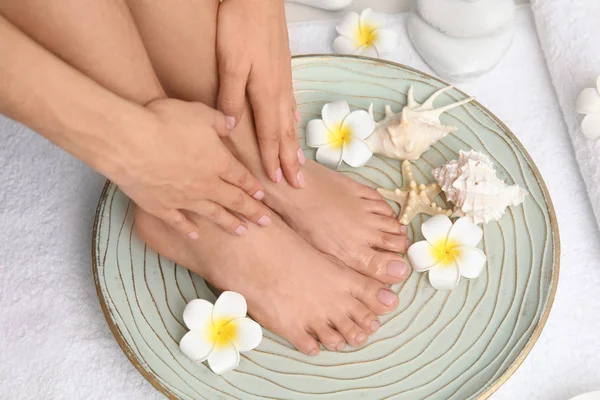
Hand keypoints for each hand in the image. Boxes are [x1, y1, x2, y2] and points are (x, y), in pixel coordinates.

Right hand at [117, 98, 271, 237]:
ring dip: (229, 223)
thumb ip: (219, 121)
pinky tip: (196, 234)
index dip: (253, 187)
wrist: (130, 142)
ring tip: (242, 232)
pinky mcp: (160, 206)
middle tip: (266, 222)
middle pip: (234, 201)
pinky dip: (188, 228)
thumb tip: (233, 125)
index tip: (263, 196)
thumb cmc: (166, 122)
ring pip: (212, 214)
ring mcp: (183, 199)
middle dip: (253, 211)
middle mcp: (206, 185)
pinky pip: (178, 221)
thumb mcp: (200, 113)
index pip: (242, 178)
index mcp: (218, 162)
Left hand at [216, 0, 304, 187]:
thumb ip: (230, 96)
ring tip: (299, 163)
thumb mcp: (229, 61)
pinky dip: (293, 122)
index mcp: (266, 93)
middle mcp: (280, 91)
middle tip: (298, 184)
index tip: (276, 182)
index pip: (270, 135)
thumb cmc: (241, 25)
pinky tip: (293, 125)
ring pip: (291, 121)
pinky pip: (291, 106)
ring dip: (295, 145)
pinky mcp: (283, 70)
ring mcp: (285, 80)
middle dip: (291, 161)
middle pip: (287, 134)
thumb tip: (229, 127)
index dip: (272, 160)